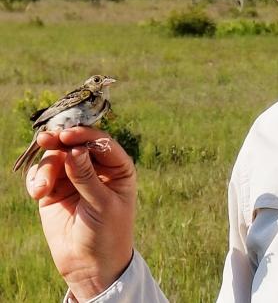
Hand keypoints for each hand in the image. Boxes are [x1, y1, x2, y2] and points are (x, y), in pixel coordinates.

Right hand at [26, 126, 136, 300]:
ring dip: (46, 168)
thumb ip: (87, 178)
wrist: (90, 265)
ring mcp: (74, 177)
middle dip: (59, 141)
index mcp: (118, 168)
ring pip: (55, 157)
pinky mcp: (53, 190)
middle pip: (75, 144)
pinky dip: (36, 179)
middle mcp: (96, 168)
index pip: (102, 143)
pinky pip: (41, 173)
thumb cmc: (107, 233)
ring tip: (41, 189)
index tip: (68, 135)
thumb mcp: (102, 205)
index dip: (85, 135)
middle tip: (45, 139)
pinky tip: (38, 193)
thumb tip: (75, 150)